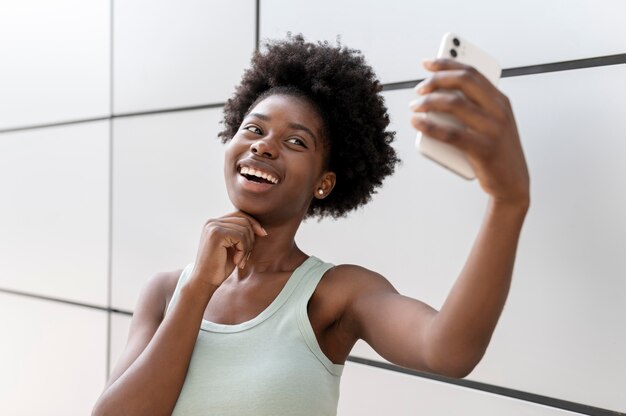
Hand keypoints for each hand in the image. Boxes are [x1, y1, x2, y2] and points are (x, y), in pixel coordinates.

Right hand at [189, 211, 266, 287]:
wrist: (204, 281)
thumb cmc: (219, 266)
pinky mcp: (217, 234)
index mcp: (214, 223)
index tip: (263, 234)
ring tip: (240, 260)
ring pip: (244, 229)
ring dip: (247, 248)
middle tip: (245, 256)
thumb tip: (259, 227)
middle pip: (244, 220)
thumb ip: (240, 234)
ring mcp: (213, 227)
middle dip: (251, 238)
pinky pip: (241, 237)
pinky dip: (243, 251)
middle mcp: (212, 222)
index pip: (240, 215)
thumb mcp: (232, 247)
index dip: (254, 223)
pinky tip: (237, 261)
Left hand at [409, 58, 529, 205]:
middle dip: (436, 80)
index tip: (427, 63)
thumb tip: (438, 97)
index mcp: (500, 101)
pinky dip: (431, 126)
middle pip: (463, 81)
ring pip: (455, 104)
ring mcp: (493, 129)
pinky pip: (452, 134)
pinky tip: (418, 123)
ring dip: (429, 103)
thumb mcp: (490, 124)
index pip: (471, 72)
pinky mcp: (485, 149)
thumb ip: (472, 109)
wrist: (513, 184)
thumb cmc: (496, 153)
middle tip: (419, 89)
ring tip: (415, 107)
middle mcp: (499, 111)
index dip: (447, 63)